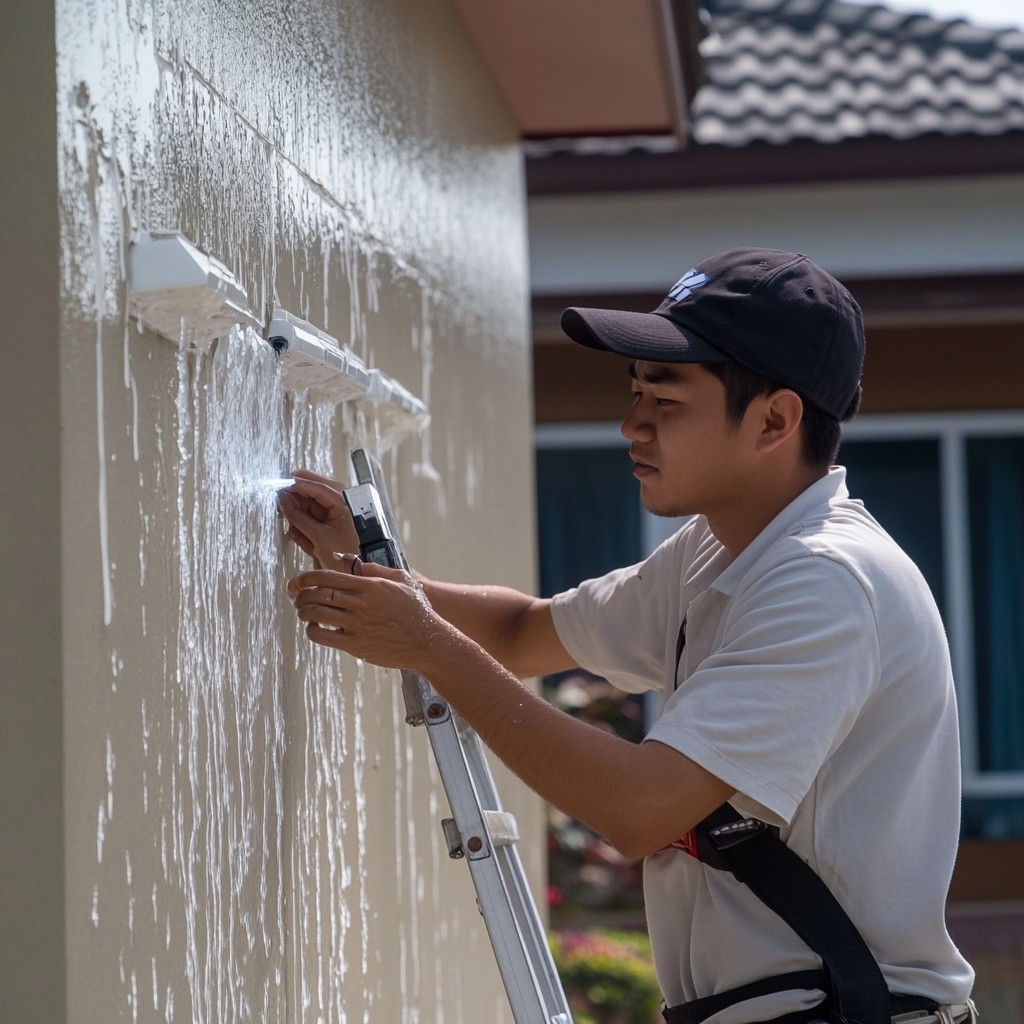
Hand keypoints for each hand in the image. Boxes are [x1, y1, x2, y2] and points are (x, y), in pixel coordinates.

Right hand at [278, 470, 359, 568]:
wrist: (358, 575)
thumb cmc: (347, 557)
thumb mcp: (318, 537)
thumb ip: (298, 517)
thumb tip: (283, 500)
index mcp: (346, 504)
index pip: (319, 487)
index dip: (298, 485)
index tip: (281, 486)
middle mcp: (345, 504)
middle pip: (317, 492)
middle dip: (298, 497)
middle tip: (281, 500)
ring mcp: (340, 514)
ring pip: (315, 505)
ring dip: (300, 512)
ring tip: (290, 522)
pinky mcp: (335, 524)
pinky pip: (317, 517)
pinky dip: (306, 522)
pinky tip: (298, 532)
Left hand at [288, 556, 446, 670]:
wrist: (427, 641)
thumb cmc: (415, 610)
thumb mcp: (401, 579)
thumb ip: (372, 568)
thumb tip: (345, 558)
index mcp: (369, 585)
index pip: (327, 576)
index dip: (306, 577)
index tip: (298, 581)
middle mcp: (360, 603)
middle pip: (317, 594)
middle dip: (300, 594)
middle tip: (297, 595)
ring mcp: (356, 624)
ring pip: (316, 613)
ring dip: (303, 611)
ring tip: (303, 610)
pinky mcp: (354, 644)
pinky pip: (322, 636)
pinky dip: (312, 630)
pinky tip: (315, 627)